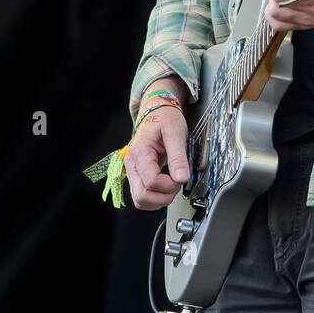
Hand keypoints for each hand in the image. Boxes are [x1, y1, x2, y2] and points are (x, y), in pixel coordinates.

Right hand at [124, 80, 190, 209]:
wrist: (157, 112)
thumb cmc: (165, 119)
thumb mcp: (175, 133)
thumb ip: (178, 157)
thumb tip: (182, 178)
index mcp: (140, 152)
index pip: (151, 181)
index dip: (169, 185)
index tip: (181, 178)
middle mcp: (131, 163)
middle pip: (141, 195)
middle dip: (162, 197)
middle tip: (177, 186)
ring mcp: (132, 170)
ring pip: (139, 199)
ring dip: (158, 200)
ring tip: (171, 187)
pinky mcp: (136, 174)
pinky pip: (141, 195)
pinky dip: (154, 198)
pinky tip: (165, 189)